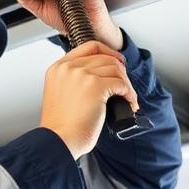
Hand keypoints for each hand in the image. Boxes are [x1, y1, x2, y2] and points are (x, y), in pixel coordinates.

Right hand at [40, 41, 137, 158]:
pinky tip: (129, 103)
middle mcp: (69, 68)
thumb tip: (101, 76)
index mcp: (58, 68)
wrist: (59, 141)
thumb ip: (74, 80)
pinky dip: (129, 94)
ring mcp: (82, 75)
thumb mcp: (60, 94)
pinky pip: (121, 84)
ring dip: (126, 85)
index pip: (89, 47)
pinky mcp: (95, 86)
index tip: (117, 62)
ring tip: (127, 99)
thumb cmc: (60, 126)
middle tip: (125, 86)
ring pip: (115, 69)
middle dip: (120, 72)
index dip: (108, 52)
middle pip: (106, 58)